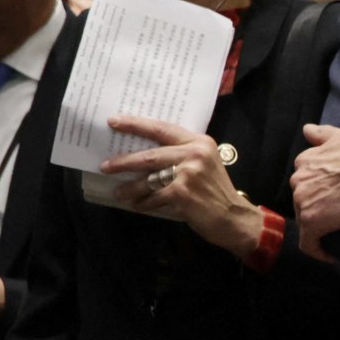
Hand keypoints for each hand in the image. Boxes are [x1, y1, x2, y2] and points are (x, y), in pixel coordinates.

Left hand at [101, 116, 262, 257]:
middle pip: (150, 155)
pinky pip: (153, 197)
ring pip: (148, 179)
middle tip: (105, 166)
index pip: (162, 129)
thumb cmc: (215, 191)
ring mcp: (188, 173)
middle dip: (124, 162)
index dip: (135, 124)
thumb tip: (145, 155)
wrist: (234, 217)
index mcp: (199, 142)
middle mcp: (195, 154)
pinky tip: (139, 206)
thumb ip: (182, 155)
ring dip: (130, 188)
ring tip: (119, 192)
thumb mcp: (205, 164)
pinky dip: (144, 203)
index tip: (114, 121)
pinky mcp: (182, 193)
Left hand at [291, 124, 339, 241]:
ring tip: (339, 231)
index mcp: (304, 162)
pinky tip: (331, 254)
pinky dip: (318, 251)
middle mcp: (298, 181)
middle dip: (318, 208)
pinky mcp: (313, 223)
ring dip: (320, 226)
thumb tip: (307, 130)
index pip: (305, 182)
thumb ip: (322, 134)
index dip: (318, 191)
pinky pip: (309, 244)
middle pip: (303, 201)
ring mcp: (303, 202)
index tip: (332, 198)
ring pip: (306, 221)